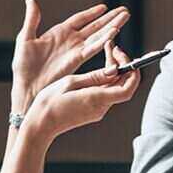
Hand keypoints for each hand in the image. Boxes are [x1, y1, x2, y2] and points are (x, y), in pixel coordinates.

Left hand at [11, 0, 129, 112]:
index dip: (92, 13)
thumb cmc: (24, 66)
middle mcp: (71, 41)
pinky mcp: (78, 59)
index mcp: (59, 33)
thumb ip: (32, 19)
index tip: (104, 7)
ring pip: (98, 35)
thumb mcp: (26, 38)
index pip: (80, 19)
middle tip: (124, 11)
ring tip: (124, 17)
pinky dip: (104, 39)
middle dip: (109, 18)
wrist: (28, 86)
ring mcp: (76, 50)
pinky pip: (94, 47)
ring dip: (112, 26)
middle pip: (94, 26)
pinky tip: (114, 31)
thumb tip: (30, 1)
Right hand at [25, 43, 140, 141]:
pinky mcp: (93, 111)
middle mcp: (101, 107)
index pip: (127, 87)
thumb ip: (95, 76)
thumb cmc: (50, 103)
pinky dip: (107, 79)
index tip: (121, 54)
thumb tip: (115, 70)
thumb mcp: (71, 82)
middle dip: (124, 65)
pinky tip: (100, 69)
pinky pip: (107, 93)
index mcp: (97, 99)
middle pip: (124, 86)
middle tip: (114, 49)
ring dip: (116, 71)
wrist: (41, 124)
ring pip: (116, 88)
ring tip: (108, 53)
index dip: (131, 70)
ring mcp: (98, 111)